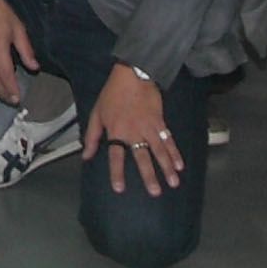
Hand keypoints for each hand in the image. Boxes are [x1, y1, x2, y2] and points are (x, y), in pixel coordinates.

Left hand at [82, 68, 180, 196]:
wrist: (133, 75)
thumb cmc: (112, 94)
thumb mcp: (97, 113)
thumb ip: (92, 136)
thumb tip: (86, 156)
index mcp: (116, 131)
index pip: (116, 156)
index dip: (117, 173)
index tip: (120, 188)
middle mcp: (133, 132)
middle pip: (142, 158)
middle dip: (149, 176)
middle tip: (155, 192)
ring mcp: (148, 127)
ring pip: (159, 151)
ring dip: (167, 168)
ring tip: (173, 183)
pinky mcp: (160, 121)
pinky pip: (168, 140)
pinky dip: (175, 152)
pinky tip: (180, 164)